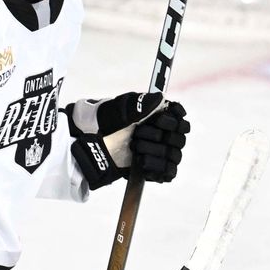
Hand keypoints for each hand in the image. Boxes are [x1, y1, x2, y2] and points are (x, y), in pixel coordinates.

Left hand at [67, 91, 189, 188]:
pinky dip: (156, 168)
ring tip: (135, 149)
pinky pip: (169, 172)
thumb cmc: (102, 123)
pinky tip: (141, 162)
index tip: (158, 120)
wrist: (90, 147)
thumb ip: (138, 103)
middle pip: (179, 137)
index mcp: (157, 114)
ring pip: (174, 155)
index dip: (173, 119)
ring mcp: (160, 152)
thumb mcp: (116, 108)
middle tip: (138, 135)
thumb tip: (160, 97)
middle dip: (158, 136)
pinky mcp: (155, 169)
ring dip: (155, 152)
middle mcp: (162, 132)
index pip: (180, 115)